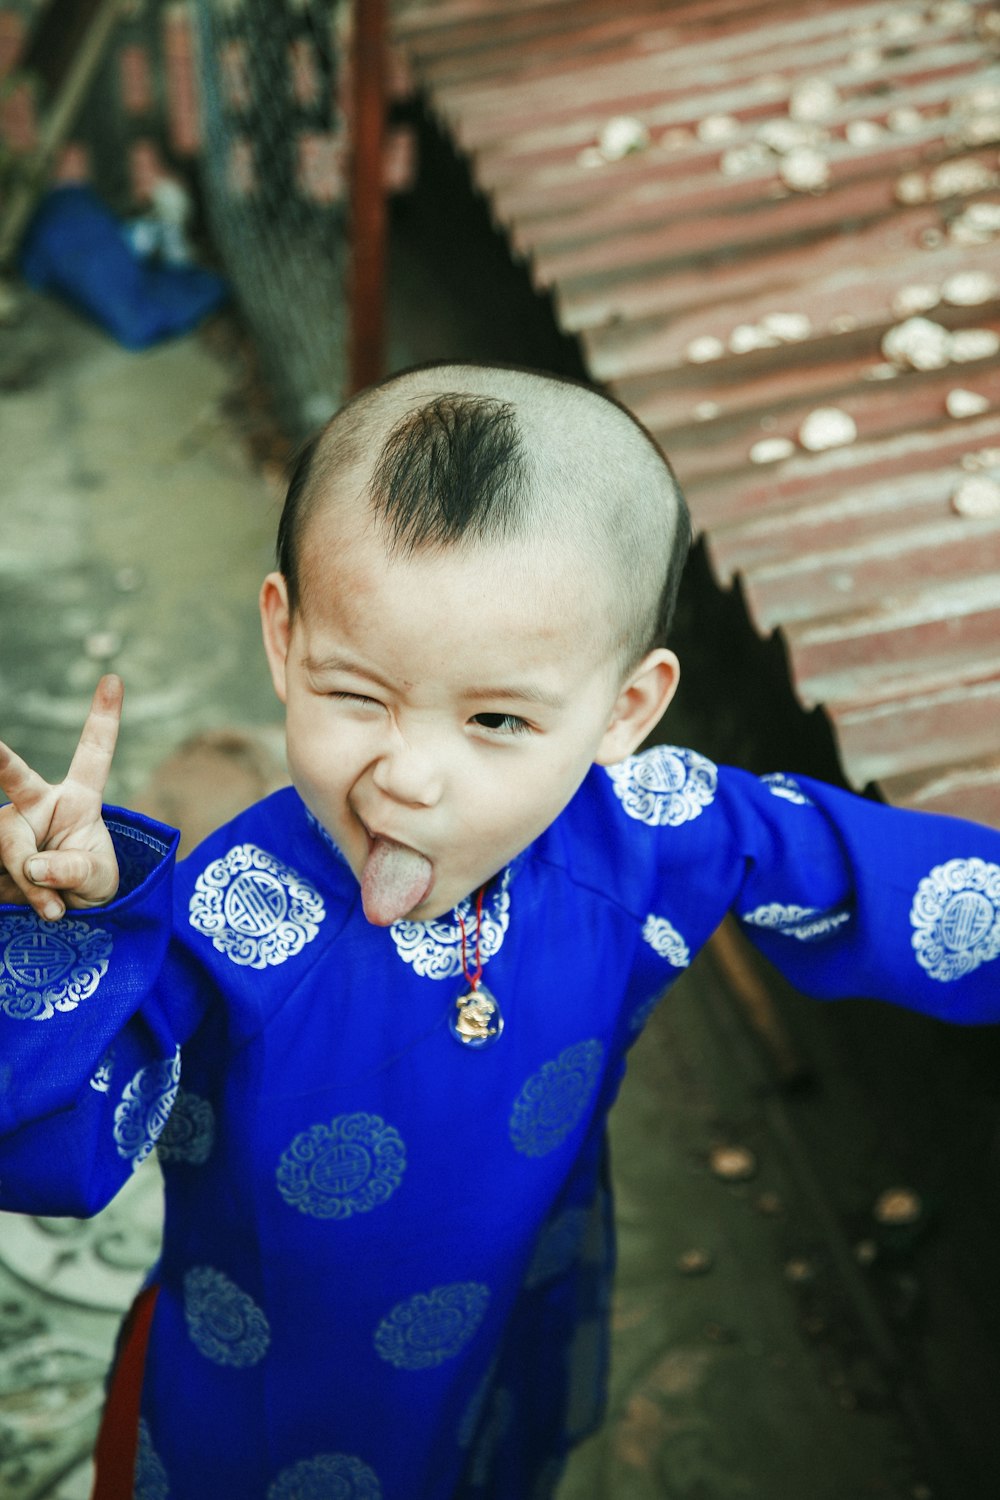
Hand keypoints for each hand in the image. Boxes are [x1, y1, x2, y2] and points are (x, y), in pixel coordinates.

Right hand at [0, 675, 123, 921]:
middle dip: (0, 759)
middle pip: (17, 783)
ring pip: (10, 845)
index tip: (114, 678)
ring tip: (54, 908)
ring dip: (32, 882)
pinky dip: (22, 896)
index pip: (93, 754)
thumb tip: (33, 864)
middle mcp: (37, 804)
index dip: (104, 717)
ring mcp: (10, 827)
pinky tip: (40, 908)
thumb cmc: (88, 886)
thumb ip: (74, 870)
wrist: (63, 915)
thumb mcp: (98, 880)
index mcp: (77, 798)